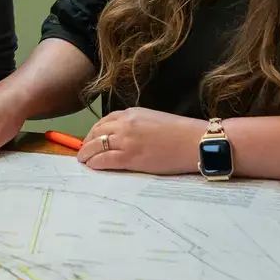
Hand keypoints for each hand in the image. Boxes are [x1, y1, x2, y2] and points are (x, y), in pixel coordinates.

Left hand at [77, 107, 206, 173]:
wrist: (196, 142)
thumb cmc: (181, 133)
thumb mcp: (154, 119)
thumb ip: (136, 124)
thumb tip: (124, 135)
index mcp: (131, 113)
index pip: (104, 121)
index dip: (94, 131)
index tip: (91, 139)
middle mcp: (125, 124)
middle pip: (96, 132)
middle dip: (86, 142)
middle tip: (83, 151)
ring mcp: (126, 140)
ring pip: (95, 145)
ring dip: (86, 154)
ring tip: (83, 160)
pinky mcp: (130, 157)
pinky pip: (104, 159)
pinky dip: (94, 163)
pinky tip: (91, 167)